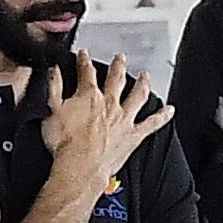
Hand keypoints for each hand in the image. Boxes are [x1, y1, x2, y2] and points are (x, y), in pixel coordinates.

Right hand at [40, 60, 165, 207]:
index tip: (84, 54)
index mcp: (89, 96)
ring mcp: (123, 120)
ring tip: (146, 76)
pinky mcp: (133, 136)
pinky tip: (170, 111)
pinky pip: (152, 124)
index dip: (85, 61)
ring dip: (142, 84)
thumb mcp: (52, 111)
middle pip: (116, 79)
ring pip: (137, 96)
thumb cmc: (65, 145)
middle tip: (120, 58)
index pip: (87, 72)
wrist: (79, 168)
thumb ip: (54, 89)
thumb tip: (54, 72)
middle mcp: (110, 104)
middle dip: (118, 66)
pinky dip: (162, 116)